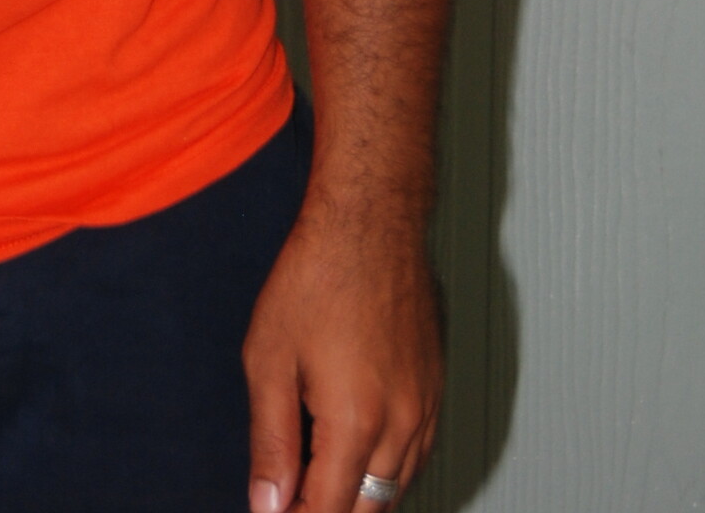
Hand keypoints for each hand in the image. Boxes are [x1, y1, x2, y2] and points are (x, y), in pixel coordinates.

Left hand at [241, 196, 441, 511]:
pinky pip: (418, 455)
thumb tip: (267, 504)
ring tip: (316, 483)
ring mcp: (426, 407)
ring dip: (359, 497)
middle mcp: (402, 424)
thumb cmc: (317, 275)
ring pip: (397, 488)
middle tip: (290, 499)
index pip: (328, 511)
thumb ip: (271, 440)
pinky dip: (388, 471)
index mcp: (356, 421)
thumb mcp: (270, 358)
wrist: (370, 221)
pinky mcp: (437, 389)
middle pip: (368, 509)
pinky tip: (359, 458)